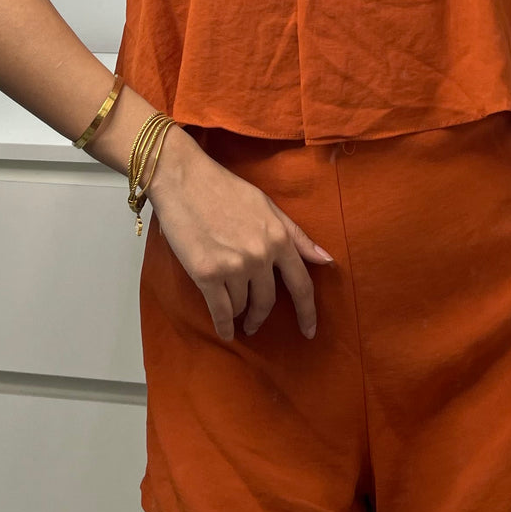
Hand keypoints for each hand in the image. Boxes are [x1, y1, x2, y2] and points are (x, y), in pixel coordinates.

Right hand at [146, 132, 333, 341]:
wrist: (183, 179)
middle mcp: (260, 255)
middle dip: (261, 315)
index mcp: (279, 238)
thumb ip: (296, 237)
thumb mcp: (268, 207)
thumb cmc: (224, 189)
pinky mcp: (207, 274)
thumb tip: (327, 260)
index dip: (308, 312)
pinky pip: (220, 311)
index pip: (302, 285)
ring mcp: (234, 266)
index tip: (309, 331)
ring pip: (242, 305)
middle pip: (268, 301)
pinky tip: (226, 332)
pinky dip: (223, 325)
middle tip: (256, 323)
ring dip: (239, 311)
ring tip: (232, 308)